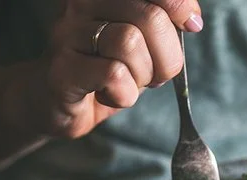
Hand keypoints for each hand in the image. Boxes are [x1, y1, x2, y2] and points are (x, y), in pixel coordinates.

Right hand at [8, 0, 202, 138]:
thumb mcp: (142, 46)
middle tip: (155, 75)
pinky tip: (112, 96)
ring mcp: (68, 35)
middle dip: (166, 56)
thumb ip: (163, 26)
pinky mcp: (62, 69)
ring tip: (128, 85)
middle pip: (149, 17)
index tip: (191, 25)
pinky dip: (125, 94)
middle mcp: (83, 6)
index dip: (179, 4)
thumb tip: (192, 19)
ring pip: (129, 43)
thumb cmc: (103, 72)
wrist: (53, 103)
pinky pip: (113, 74)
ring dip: (142, 76)